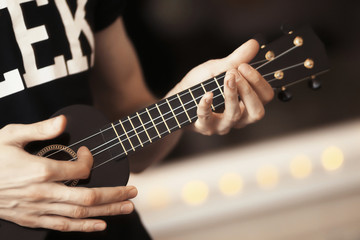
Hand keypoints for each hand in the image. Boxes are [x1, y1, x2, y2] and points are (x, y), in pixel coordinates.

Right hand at [0, 116, 136, 231]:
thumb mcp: (10, 135)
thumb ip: (39, 129)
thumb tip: (63, 122)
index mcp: (41, 171)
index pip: (80, 170)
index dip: (90, 160)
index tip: (86, 153)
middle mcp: (43, 194)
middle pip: (88, 197)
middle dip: (115, 194)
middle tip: (134, 191)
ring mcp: (38, 210)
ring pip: (80, 214)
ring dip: (107, 211)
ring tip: (128, 207)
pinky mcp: (33, 220)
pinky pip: (63, 226)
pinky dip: (84, 227)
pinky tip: (101, 225)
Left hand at [168, 39, 273, 134]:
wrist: (177, 97)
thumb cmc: (200, 84)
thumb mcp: (218, 69)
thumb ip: (237, 59)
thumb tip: (254, 44)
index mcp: (247, 104)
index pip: (266, 97)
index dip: (259, 82)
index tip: (244, 66)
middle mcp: (238, 118)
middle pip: (257, 112)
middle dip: (249, 90)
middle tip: (235, 73)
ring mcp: (222, 125)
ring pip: (234, 115)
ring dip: (231, 94)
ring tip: (226, 77)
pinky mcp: (204, 127)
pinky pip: (207, 118)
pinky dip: (207, 104)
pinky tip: (206, 94)